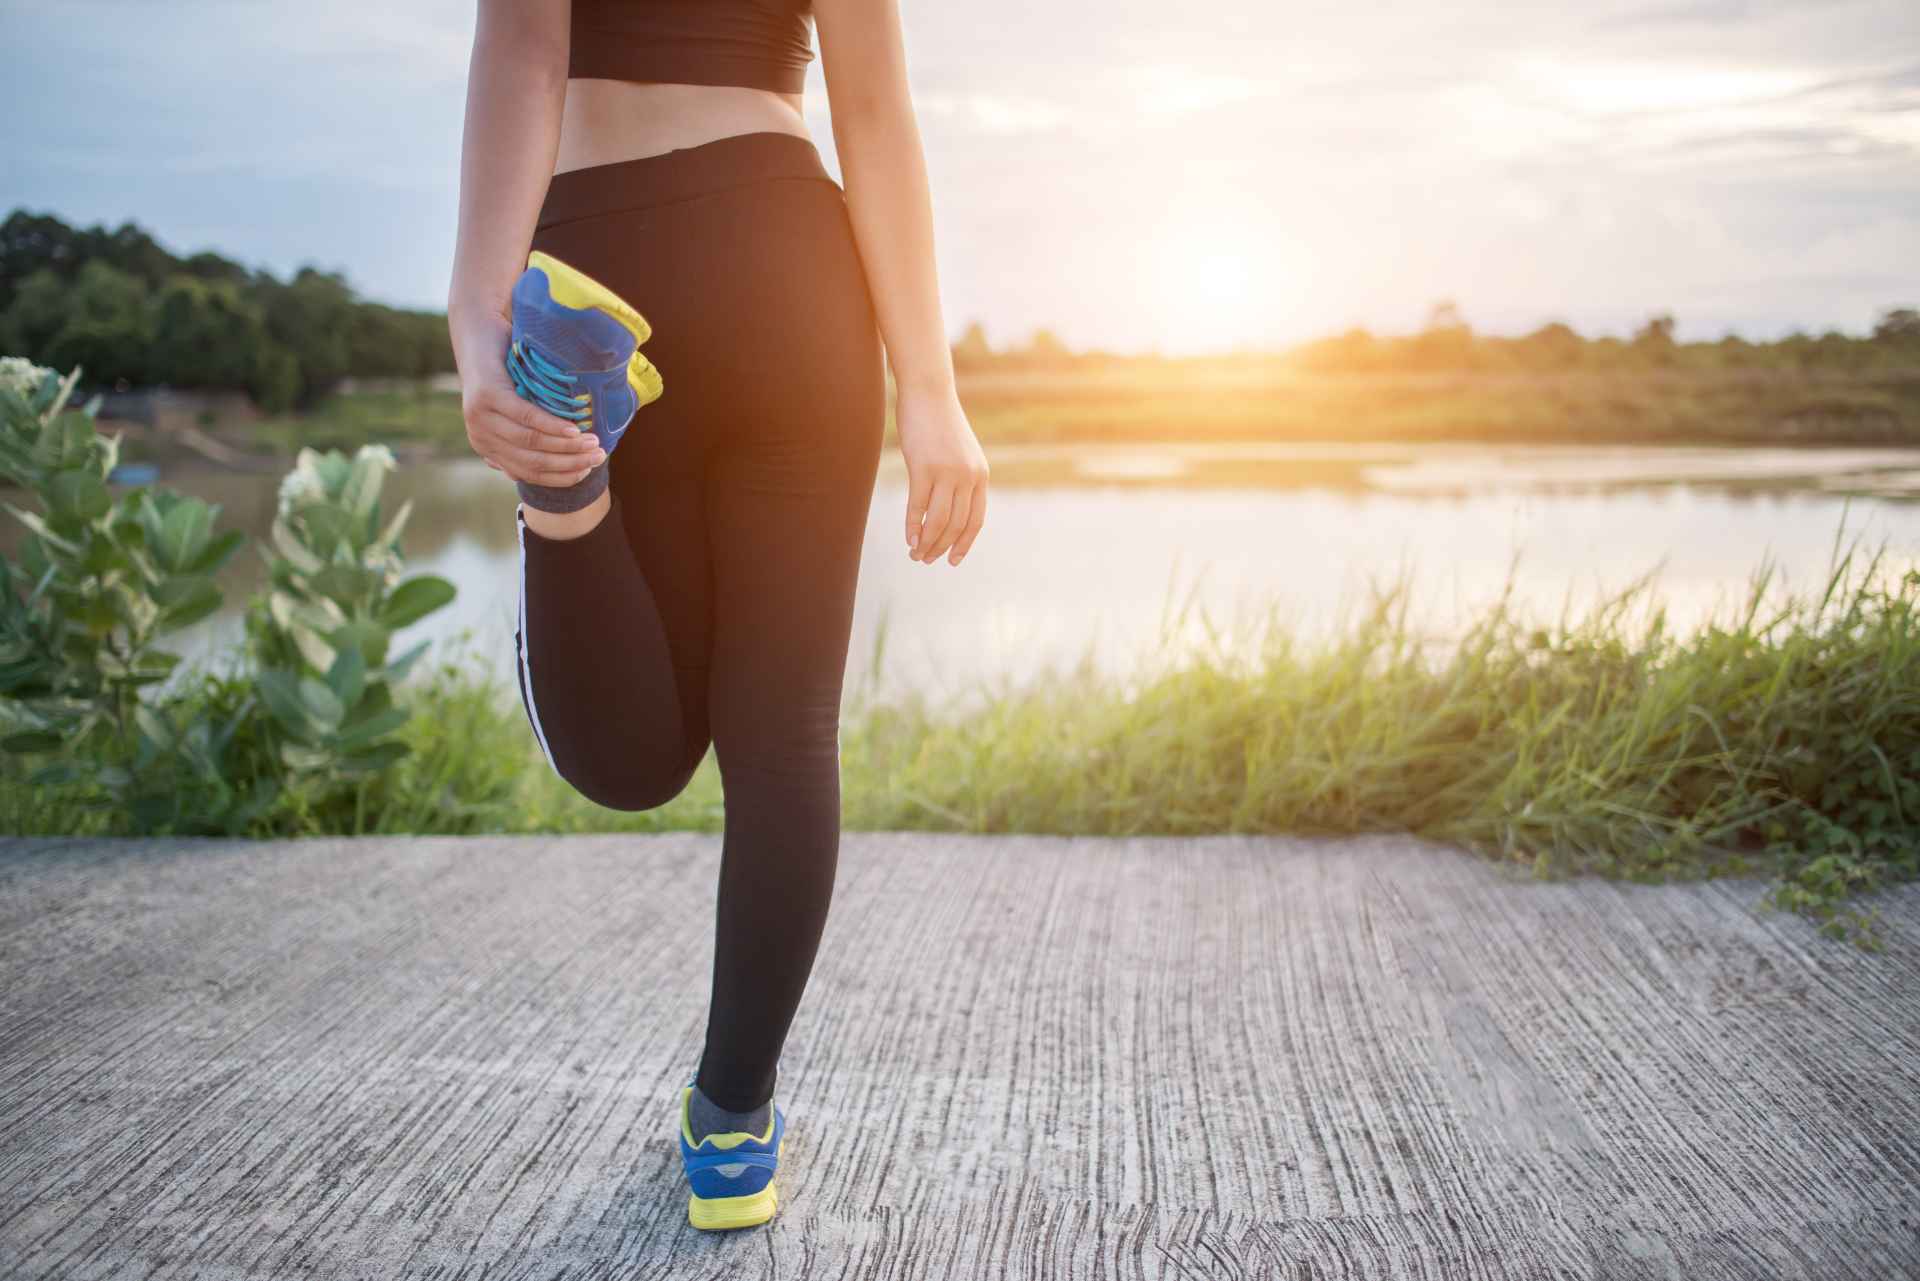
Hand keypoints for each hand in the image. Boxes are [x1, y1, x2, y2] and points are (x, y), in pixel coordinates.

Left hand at [450, 307, 603, 483]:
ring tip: (593, 442)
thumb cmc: (504, 371)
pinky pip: (525, 417)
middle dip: (570, 463)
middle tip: (599, 456)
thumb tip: (555, 464)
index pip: (529, 474)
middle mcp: (481, 439)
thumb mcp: (513, 410)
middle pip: (533, 462)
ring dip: (567, 446)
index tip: (588, 471)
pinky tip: (573, 429)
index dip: (561, 476)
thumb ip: (526, 436)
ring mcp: (480, 418)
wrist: (478, 333)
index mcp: (488, 448)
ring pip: (531, 443)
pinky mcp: (487, 396)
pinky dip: (552, 426)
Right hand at [898, 385, 988, 565]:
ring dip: (927, 543)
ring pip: (938, 521)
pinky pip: (918, 507)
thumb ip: (961, 478)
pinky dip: (913, 527)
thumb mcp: (959, 453)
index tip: (953, 560)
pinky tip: (908, 539)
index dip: (964, 544)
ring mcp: (947, 472)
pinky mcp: (923, 467)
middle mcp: (968, 476)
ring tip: (915, 555)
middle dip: (941, 548)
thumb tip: (950, 508)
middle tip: (926, 560)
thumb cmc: (939, 423)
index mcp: (981, 475)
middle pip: (956, 525)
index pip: (976, 520)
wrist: (928, 392)